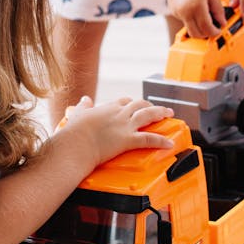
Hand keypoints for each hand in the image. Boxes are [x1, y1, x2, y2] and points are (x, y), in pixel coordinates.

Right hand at [59, 96, 173, 166]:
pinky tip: (169, 143)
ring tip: (169, 114)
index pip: (124, 101)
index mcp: (108, 108)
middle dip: (150, 105)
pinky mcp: (128, 140)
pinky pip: (149, 139)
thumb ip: (83, 106)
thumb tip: (85, 99)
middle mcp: (119, 114)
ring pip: (147, 115)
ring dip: (160, 113)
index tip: (135, 105)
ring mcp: (125, 126)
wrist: (76, 143)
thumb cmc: (74, 132)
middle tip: (159, 108)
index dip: (132, 103)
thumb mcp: (77, 114)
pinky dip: (161, 141)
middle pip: (139, 105)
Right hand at [164, 0, 225, 37]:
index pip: (207, 29)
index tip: (219, 29)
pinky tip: (195, 9)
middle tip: (214, 27)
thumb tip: (222, 23)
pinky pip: (185, 22)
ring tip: (206, 17)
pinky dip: (192, 21)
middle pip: (197, 34)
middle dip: (206, 34)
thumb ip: (218, 10)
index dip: (215, 32)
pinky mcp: (174, 11)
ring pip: (190, 30)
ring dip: (199, 28)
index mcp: (197, 6)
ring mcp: (177, 13)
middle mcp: (185, 12)